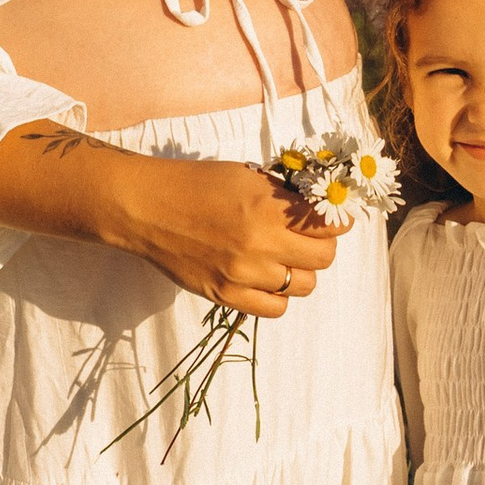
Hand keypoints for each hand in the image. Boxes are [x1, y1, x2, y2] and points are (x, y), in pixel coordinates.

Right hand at [0, 133, 338, 311]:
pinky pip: (276, 308)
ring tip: (283, 258)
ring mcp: (243, 274)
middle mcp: (260, 243)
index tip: (332, 218)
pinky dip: (278, 295)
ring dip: (300, 271)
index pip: (330, 224)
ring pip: (305, 286)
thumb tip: (322, 209)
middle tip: (307, 237)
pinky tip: (266, 278)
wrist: (147, 208)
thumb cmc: (197, 183)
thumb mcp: (248, 176)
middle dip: (321, 245)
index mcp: (268, 206)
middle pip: (324, 259)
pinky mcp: (225, 296)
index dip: (336, 220)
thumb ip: (286, 196)